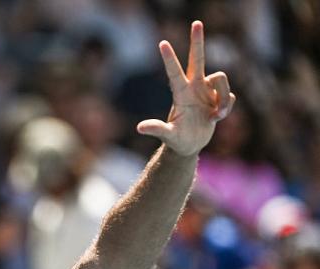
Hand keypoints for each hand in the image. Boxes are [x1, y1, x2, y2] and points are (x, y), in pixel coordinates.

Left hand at [137, 21, 235, 155]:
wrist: (190, 145)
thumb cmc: (176, 140)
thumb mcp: (168, 136)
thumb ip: (157, 129)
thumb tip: (139, 128)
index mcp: (180, 93)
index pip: (174, 72)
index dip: (169, 58)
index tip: (162, 43)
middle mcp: (194, 87)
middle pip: (197, 58)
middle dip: (197, 41)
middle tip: (196, 22)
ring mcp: (207, 91)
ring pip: (222, 79)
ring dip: (223, 99)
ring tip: (215, 117)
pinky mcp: (219, 98)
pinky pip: (230, 96)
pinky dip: (226, 108)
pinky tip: (216, 118)